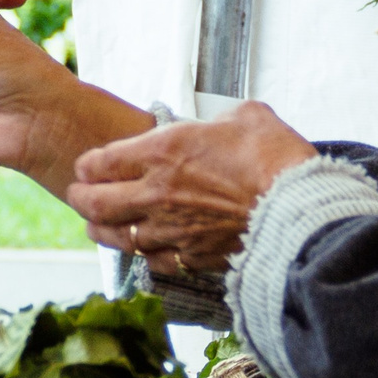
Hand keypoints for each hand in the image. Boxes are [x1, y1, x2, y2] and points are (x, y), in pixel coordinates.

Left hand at [68, 100, 317, 273]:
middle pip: (95, 203)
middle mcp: (157, 193)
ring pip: (117, 237)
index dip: (87, 165)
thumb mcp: (246, 116)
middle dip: (81, 199)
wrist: (299, 207)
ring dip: (102, 231)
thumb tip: (221, 123)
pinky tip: (140, 250)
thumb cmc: (276, 157)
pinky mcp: (192, 256)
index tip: (87, 166)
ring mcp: (171, 229)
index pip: (100, 162)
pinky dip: (141, 255)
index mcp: (162, 152)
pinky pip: (152, 261)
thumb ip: (220, 119)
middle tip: (78, 196)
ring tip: (96, 227)